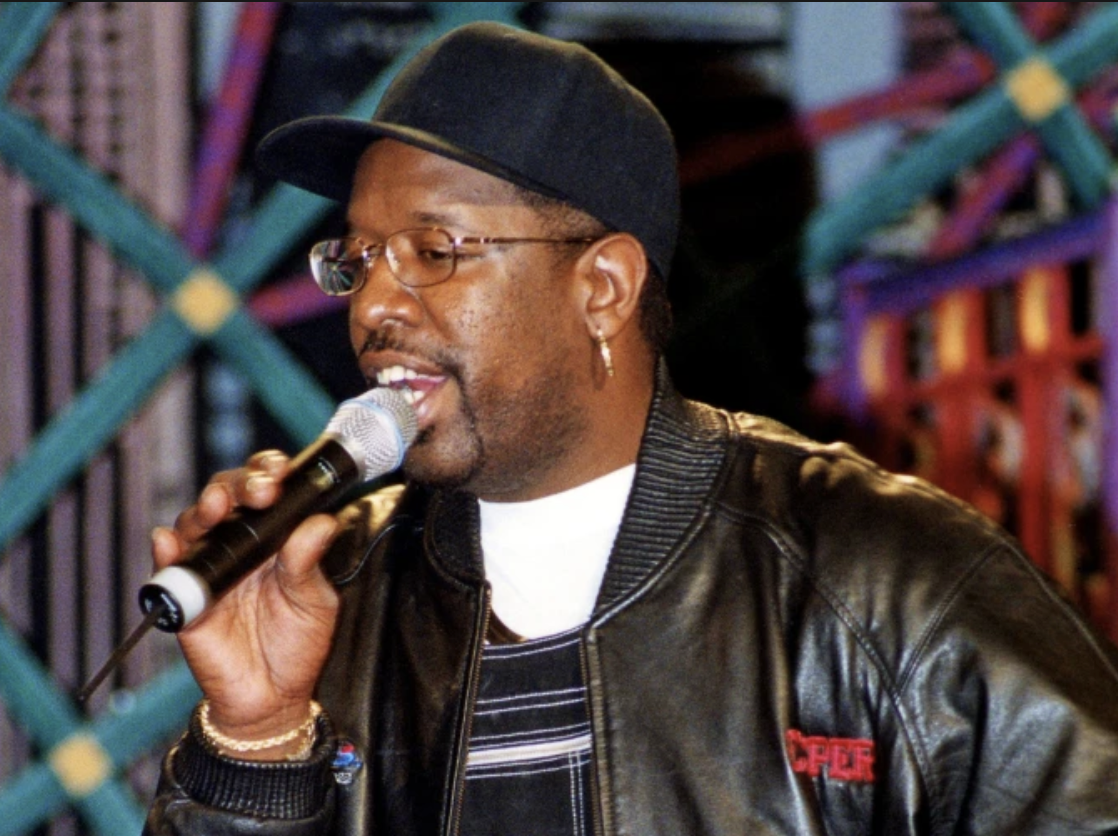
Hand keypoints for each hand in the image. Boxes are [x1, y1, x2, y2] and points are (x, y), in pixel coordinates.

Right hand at [151, 451, 340, 757]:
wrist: (273, 697)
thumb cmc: (297, 645)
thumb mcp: (315, 601)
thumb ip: (310, 562)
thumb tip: (321, 522)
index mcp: (274, 537)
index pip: (266, 490)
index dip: (269, 473)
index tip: (280, 475)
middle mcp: (239, 545)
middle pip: (227, 495)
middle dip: (240, 483)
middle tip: (259, 491)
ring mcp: (209, 568)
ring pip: (196, 523)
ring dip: (204, 508)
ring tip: (218, 507)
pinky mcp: (184, 597)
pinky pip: (167, 568)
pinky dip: (164, 551)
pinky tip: (169, 541)